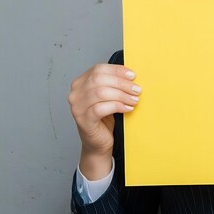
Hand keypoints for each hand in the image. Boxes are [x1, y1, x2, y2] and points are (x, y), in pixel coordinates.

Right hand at [68, 63, 140, 178]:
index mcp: (80, 84)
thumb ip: (113, 85)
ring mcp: (77, 107)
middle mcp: (75, 94)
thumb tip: (131, 75)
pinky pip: (101, 108)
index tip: (133, 76)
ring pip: (101, 92)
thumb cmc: (104, 119)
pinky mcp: (83, 120)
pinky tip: (128, 109)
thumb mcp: (109, 97)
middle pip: (99, 79)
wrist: (98, 143)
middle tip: (137, 89)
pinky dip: (118, 106)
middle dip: (122, 83)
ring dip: (122, 95)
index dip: (117, 70)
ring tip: (134, 100)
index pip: (98, 69)